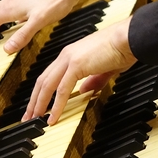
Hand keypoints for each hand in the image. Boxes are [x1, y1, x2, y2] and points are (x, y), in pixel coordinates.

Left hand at [21, 16, 136, 124]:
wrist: (128, 38)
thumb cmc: (121, 49)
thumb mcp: (106, 68)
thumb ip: (94, 79)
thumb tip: (85, 90)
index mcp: (73, 53)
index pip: (51, 74)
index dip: (43, 91)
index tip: (40, 104)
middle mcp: (67, 54)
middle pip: (43, 79)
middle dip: (35, 99)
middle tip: (29, 115)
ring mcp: (70, 58)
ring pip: (47, 84)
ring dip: (39, 104)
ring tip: (34, 119)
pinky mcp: (76, 65)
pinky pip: (62, 89)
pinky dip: (56, 105)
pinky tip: (53, 117)